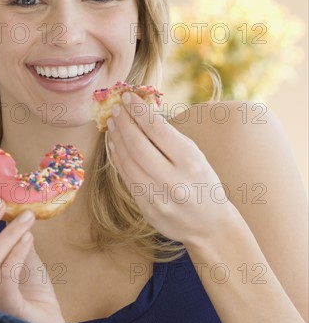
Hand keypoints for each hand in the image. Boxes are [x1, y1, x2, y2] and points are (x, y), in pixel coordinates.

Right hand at [0, 199, 68, 322]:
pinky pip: (7, 274)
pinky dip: (18, 251)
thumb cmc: (31, 296)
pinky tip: (30, 238)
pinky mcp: (4, 310)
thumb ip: (10, 240)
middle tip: (1, 203)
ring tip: (27, 217)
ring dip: (9, 232)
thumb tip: (12, 210)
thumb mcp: (18, 261)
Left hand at [106, 92, 236, 246]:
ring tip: (112, 123)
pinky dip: (118, 158)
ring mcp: (158, 197)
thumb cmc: (203, 183)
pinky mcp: (146, 209)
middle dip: (124, 123)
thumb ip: (170, 139)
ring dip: (117, 139)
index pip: (157, 129)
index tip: (128, 97)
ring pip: (128, 162)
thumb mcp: (197, 157)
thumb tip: (141, 114)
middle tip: (116, 108)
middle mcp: (173, 180)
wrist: (209, 225)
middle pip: (138, 145)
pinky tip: (115, 145)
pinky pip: (126, 178)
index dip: (139, 110)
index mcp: (190, 161)